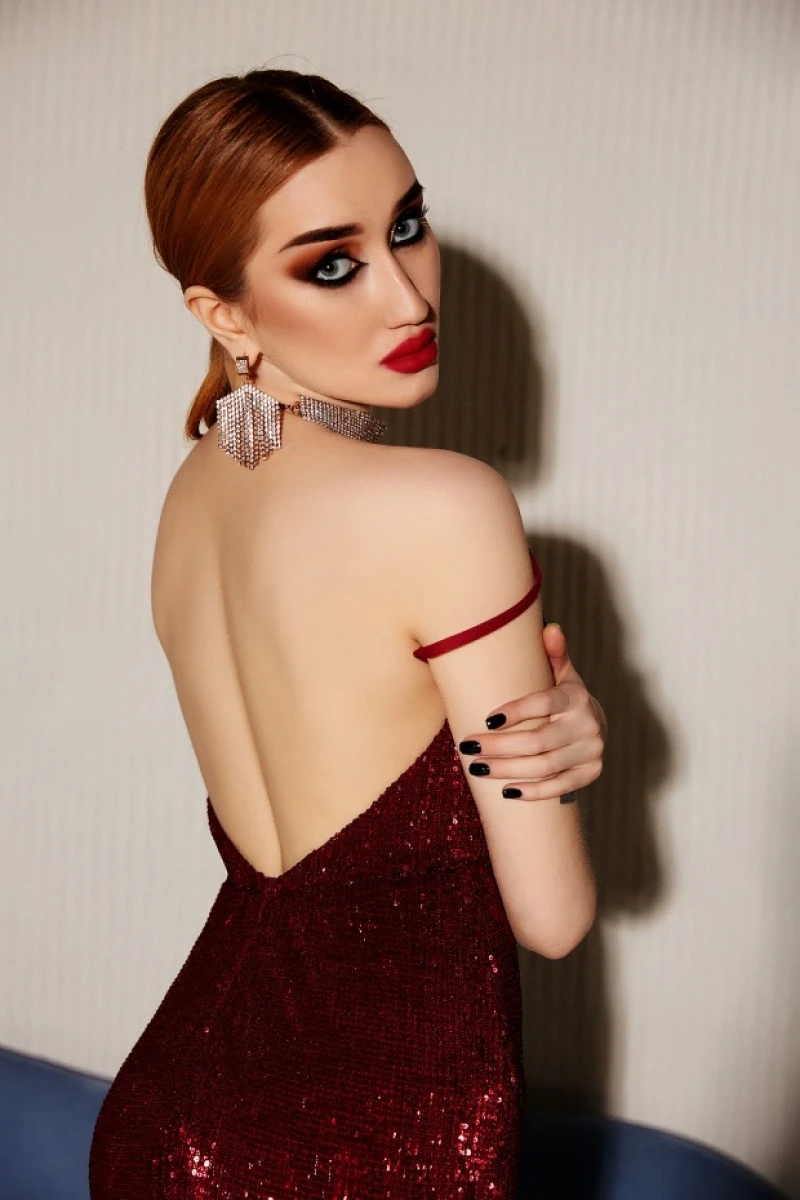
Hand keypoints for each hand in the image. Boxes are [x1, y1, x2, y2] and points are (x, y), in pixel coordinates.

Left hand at [458, 622, 606, 801]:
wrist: (595, 724)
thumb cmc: (564, 697)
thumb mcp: (560, 673)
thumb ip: (552, 654)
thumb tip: (549, 628)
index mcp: (576, 697)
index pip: (544, 703)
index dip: (516, 712)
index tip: (487, 719)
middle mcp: (589, 725)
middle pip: (538, 741)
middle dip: (499, 747)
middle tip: (468, 748)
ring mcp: (591, 751)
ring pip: (544, 766)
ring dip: (507, 770)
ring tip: (477, 768)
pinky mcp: (591, 773)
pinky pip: (559, 787)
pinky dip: (532, 791)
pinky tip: (506, 791)